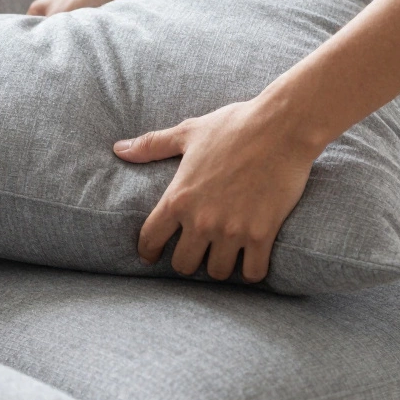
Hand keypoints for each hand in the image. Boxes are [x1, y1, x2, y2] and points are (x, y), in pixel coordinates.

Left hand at [114, 98, 319, 281]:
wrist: (281, 126)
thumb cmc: (234, 126)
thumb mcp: (188, 133)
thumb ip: (152, 145)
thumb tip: (118, 149)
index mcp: (178, 197)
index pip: (150, 240)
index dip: (149, 252)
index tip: (153, 255)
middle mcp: (201, 220)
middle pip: (183, 266)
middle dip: (188, 261)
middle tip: (197, 252)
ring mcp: (232, 230)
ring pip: (218, 273)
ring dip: (221, 266)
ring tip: (225, 255)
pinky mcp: (262, 234)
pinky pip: (253, 273)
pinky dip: (252, 271)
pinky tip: (252, 259)